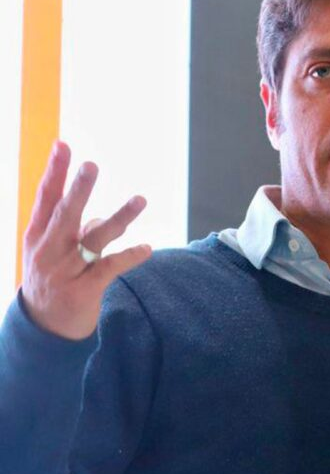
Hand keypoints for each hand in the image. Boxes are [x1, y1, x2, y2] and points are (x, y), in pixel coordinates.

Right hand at [20, 141, 151, 339]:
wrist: (44, 327)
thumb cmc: (53, 277)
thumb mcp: (54, 251)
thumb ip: (75, 229)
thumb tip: (100, 217)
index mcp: (37, 235)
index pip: (45, 198)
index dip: (54, 172)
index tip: (62, 145)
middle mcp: (49, 250)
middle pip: (65, 214)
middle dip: (79, 189)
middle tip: (91, 164)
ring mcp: (65, 271)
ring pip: (94, 239)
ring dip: (120, 218)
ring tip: (141, 199)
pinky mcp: (83, 290)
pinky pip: (110, 268)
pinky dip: (130, 256)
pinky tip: (147, 248)